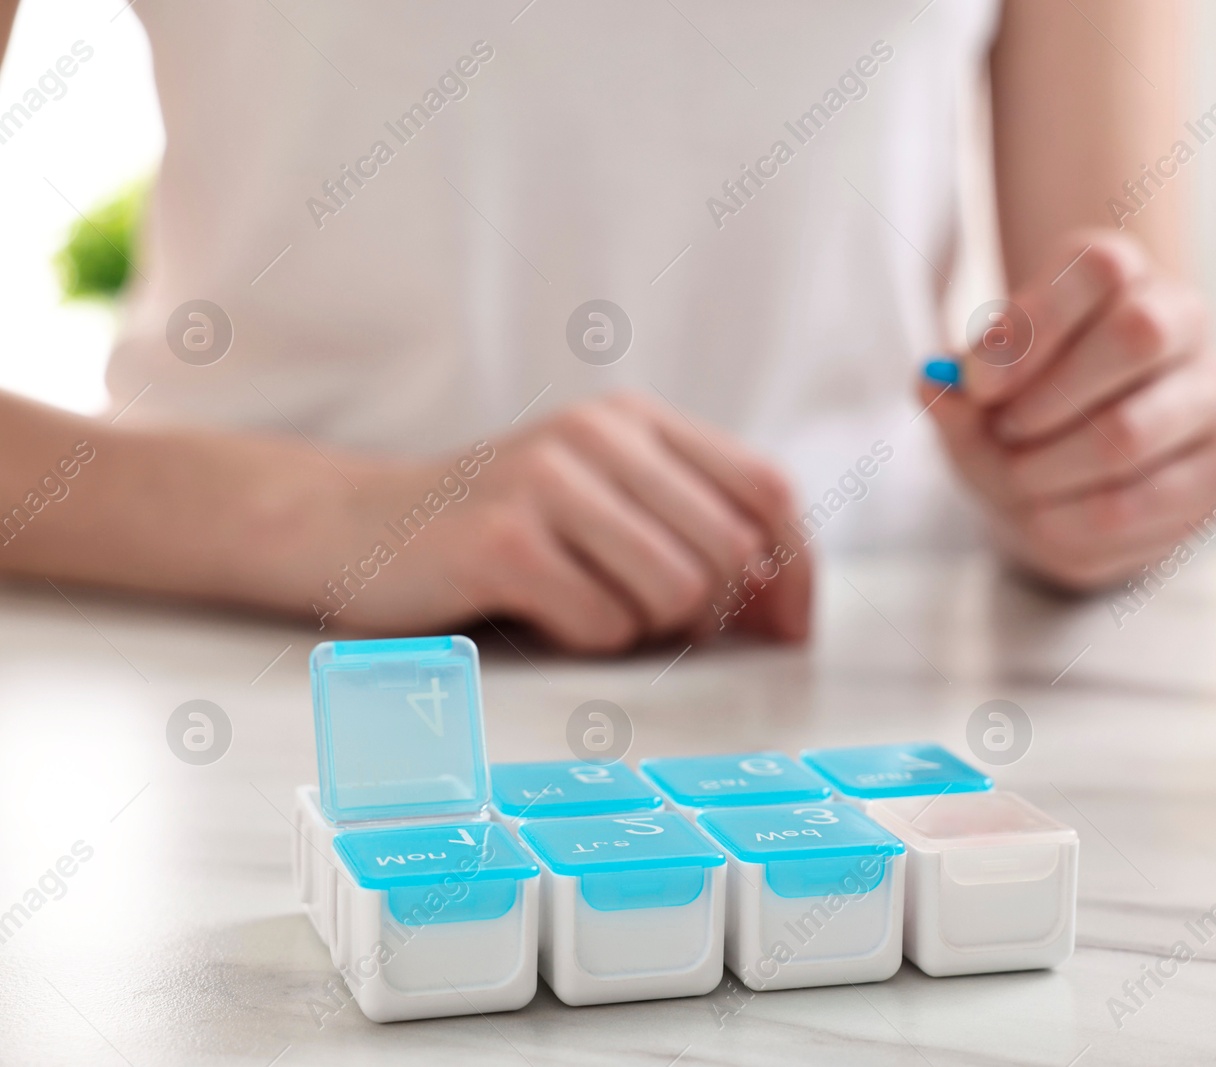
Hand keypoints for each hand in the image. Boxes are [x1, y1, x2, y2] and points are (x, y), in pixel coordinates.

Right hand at [327, 392, 811, 652]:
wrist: (355, 529)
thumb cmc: (499, 532)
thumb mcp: (604, 509)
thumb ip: (695, 537)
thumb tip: (790, 611)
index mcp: (635, 420)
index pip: (766, 488)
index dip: (796, 568)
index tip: (791, 630)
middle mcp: (598, 434)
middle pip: (731, 551)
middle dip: (709, 614)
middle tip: (648, 622)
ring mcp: (547, 481)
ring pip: (676, 593)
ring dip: (641, 628)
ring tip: (583, 606)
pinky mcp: (502, 539)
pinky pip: (604, 624)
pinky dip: (584, 639)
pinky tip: (539, 613)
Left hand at [925, 229, 1215, 588]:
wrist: (1070, 483)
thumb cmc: (1023, 420)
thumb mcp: (975, 403)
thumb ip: (954, 393)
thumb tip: (936, 383)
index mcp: (1119, 276)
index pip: (1099, 267)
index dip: (1031, 327)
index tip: (978, 385)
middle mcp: (1182, 318)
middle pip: (1136, 334)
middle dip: (1048, 402)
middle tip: (1007, 434)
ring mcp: (1213, 392)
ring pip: (1131, 430)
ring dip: (1050, 470)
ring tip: (1021, 481)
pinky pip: (1142, 500)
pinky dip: (1074, 519)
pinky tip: (1051, 515)